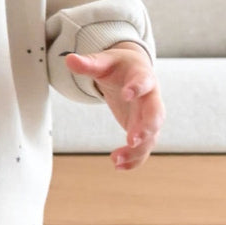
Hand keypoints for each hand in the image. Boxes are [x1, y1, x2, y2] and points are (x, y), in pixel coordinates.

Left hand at [65, 43, 164, 169]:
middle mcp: (151, 98)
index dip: (137, 87)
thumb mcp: (104, 61)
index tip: (127, 94)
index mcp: (142, 75)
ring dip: (137, 150)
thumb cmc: (118, 66)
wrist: (132, 72)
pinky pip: (144, 147)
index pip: (144, 81)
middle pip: (156, 113)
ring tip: (116, 160)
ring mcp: (149, 116)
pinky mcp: (143, 129)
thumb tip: (69, 59)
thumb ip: (89, 63)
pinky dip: (134, 159)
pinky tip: (118, 165)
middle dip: (147, 127)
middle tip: (133, 140)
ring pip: (151, 136)